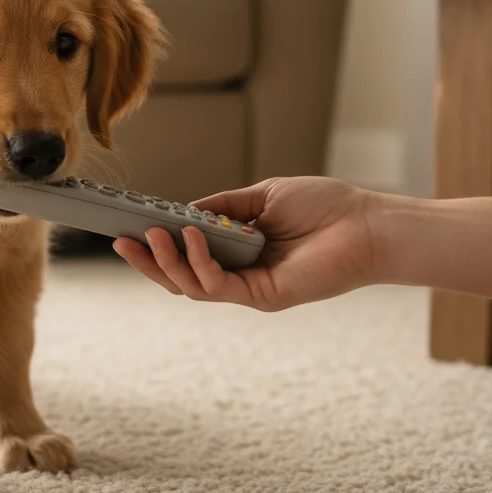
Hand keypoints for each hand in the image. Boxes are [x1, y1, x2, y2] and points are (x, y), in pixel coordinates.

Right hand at [113, 177, 383, 310]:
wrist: (368, 225)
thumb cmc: (326, 208)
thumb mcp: (263, 196)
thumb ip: (223, 205)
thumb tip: (185, 210)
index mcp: (238, 251)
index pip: (187, 255)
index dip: (157, 245)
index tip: (130, 227)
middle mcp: (240, 274)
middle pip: (180, 278)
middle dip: (149, 262)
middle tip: (123, 241)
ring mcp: (250, 288)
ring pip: (192, 286)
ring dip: (167, 262)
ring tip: (154, 236)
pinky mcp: (264, 296)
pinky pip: (219, 285)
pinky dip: (199, 263)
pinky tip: (192, 236)